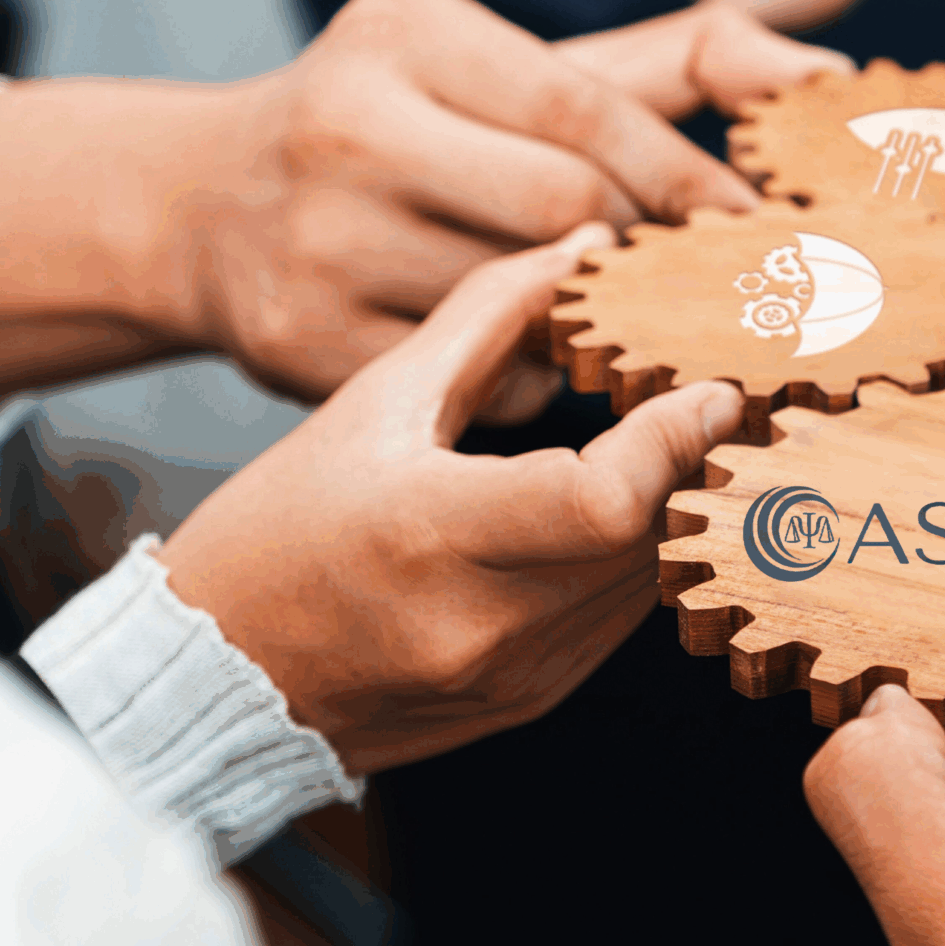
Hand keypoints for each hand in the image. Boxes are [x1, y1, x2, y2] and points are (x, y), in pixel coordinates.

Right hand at [0, 0, 845, 410]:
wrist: (207, 210)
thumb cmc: (420, 128)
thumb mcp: (519, 68)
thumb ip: (680, 62)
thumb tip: (830, 74)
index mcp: (406, 32)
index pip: (587, 113)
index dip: (689, 181)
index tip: (765, 231)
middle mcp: (344, 123)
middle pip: (562, 213)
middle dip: (645, 256)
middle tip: (711, 287)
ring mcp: (314, 238)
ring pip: (523, 307)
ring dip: (596, 325)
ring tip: (629, 322)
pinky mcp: (299, 342)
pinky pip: (474, 385)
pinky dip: (528, 384)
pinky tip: (532, 364)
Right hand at [158, 226, 742, 775]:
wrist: (213, 682)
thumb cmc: (274, 534)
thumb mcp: (370, 404)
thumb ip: (485, 319)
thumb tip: (578, 247)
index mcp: (432, 535)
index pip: (606, 501)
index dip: (677, 442)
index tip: (713, 389)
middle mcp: (484, 621)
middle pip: (653, 537)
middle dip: (703, 464)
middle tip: (732, 399)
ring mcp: (515, 672)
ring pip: (653, 581)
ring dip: (686, 511)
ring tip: (699, 442)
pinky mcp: (533, 698)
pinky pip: (623, 620)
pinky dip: (642, 557)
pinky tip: (639, 507)